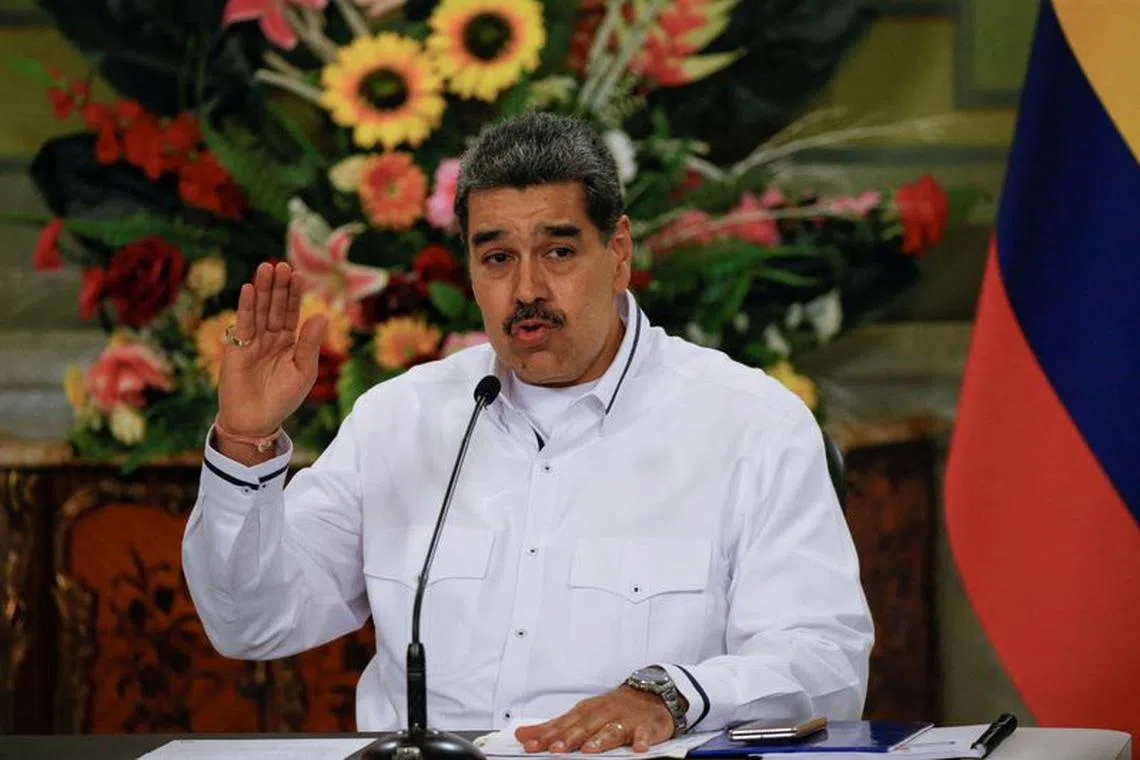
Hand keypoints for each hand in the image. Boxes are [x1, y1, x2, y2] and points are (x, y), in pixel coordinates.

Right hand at [216, 262, 326, 453]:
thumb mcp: (303, 370)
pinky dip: (245, 307)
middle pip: (274, 306)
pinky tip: (248, 289)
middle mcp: (270, 337)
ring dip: (262, 290)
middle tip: (281, 264)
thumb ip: (310, 343)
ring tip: (265, 268)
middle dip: (278, 286)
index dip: (294, 293)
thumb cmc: (283, 398)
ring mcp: (252, 341)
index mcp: (289, 341)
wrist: (257, 421)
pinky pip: (242, 324)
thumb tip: (322, 314)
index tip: (297, 274)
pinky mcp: (236, 349)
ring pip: (259, 310)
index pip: (291, 312)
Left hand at [514, 686, 674, 753]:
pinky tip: (638, 748)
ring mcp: (625, 720)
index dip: (546, 736)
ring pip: (612, 730)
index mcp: (586, 713)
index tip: (530, 745)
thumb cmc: (610, 709)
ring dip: (601, 739)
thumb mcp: (580, 716)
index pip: (563, 726)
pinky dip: (642, 740)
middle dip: (570, 738)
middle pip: (585, 727)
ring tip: (590, 750)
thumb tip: (522, 735)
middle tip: (556, 749)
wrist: (650, 695)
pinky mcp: (647, 726)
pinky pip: (645, 733)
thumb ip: (552, 728)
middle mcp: (603, 714)